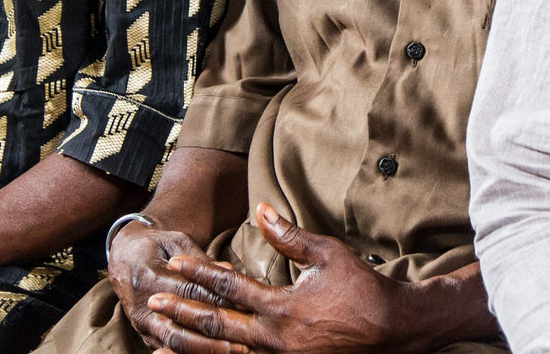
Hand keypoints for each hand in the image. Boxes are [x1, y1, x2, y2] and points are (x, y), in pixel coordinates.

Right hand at [108, 220, 233, 350]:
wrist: (123, 256)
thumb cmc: (154, 244)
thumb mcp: (176, 242)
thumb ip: (201, 259)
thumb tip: (229, 272)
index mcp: (149, 276)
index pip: (189, 292)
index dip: (219, 300)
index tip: (245, 305)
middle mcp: (142, 305)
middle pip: (182, 325)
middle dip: (215, 334)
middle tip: (245, 339)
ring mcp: (142, 324)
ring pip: (175, 344)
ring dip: (206, 350)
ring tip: (234, 351)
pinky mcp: (144, 335)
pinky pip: (168, 350)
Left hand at [148, 203, 411, 353]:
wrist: (396, 331)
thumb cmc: (364, 289)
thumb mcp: (328, 255)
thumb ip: (289, 235)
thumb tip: (261, 210)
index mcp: (282, 308)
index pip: (230, 286)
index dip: (199, 274)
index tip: (175, 265)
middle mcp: (275, 340)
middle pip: (218, 327)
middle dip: (183, 314)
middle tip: (153, 302)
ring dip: (192, 348)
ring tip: (161, 342)